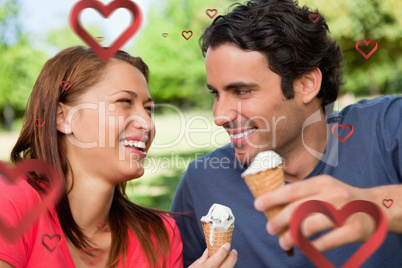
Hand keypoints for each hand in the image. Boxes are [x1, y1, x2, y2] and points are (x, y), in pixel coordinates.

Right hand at [189, 243, 237, 267]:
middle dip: (233, 257)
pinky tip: (225, 267)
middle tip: (233, 251)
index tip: (227, 244)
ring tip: (228, 260)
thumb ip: (203, 258)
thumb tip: (210, 249)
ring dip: (230, 265)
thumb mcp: (193, 267)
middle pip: (228, 265)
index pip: (219, 257)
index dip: (224, 249)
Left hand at [254, 175, 376, 252]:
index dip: (273, 198)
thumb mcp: (324, 187)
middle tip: (270, 228)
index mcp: (322, 183)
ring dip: (292, 236)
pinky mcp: (353, 230)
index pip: (292, 190)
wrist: (376, 206)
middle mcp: (332, 195)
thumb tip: (272, 202)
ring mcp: (344, 212)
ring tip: (283, 241)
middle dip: (279, 220)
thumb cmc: (341, 198)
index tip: (258, 205)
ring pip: (310, 226)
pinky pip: (326, 241)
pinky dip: (312, 246)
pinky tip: (305, 247)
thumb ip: (302, 193)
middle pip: (298, 209)